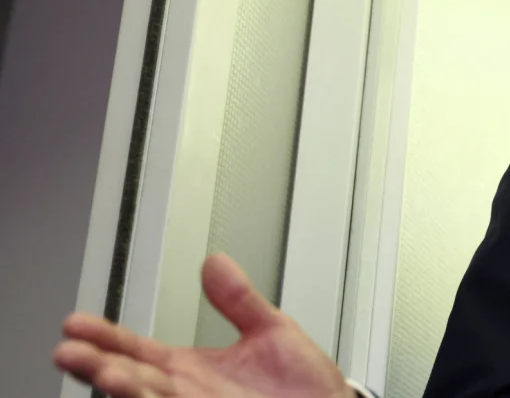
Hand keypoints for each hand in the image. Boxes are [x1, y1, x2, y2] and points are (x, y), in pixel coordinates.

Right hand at [52, 254, 352, 397]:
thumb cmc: (304, 385)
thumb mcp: (271, 331)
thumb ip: (238, 300)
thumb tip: (215, 261)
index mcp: (190, 370)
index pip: (138, 351)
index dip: (106, 338)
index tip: (74, 324)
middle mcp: (187, 394)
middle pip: (133, 379)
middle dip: (100, 365)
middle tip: (69, 351)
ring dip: (127, 390)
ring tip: (106, 373)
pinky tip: (144, 395)